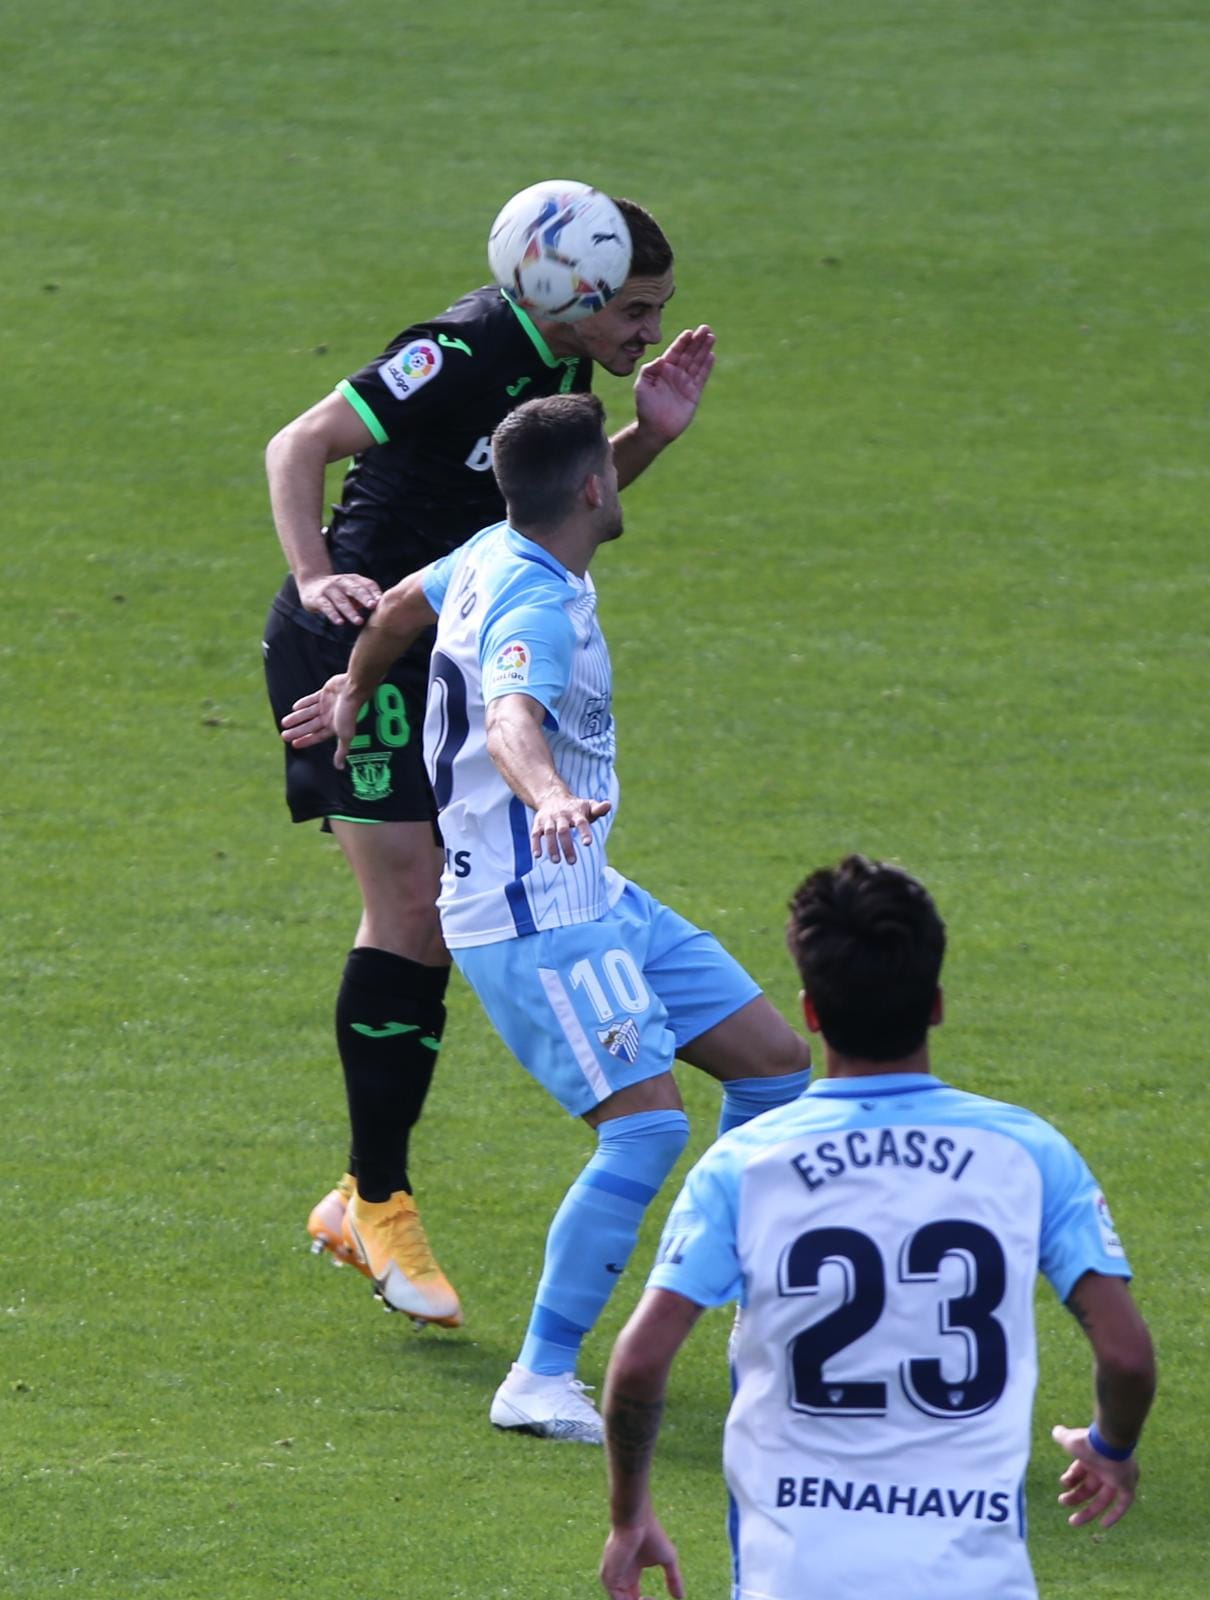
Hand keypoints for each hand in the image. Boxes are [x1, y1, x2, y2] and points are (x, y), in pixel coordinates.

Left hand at [279, 673, 361, 767]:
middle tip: (284, 735)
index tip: (294, 744)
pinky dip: (303, 703)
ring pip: (308, 713)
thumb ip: (342, 750)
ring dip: (296, 718)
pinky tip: (294, 707)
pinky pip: (312, 699)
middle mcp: (330, 716)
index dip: (305, 740)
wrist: (352, 690)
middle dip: (297, 731)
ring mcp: (327, 705)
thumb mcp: (345, 735)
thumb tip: (340, 767)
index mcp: (334, 727)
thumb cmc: (349, 713)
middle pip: (310, 726)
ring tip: (284, 722)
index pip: (317, 736)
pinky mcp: (325, 693)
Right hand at [297, 572, 381, 625]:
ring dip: (350, 611)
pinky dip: (333, 614)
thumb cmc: (339, 591)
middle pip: (355, 589)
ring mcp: (329, 589)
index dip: (374, 592)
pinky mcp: (318, 598)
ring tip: (358, 621)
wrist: (311, 584)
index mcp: (353, 579)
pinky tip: (340, 622)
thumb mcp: (352, 591)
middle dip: (364, 597)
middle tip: (372, 606)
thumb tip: (385, 608)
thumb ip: (366, 597)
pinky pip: (326, 607)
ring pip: (341, 600)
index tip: (381, 602)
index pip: (367, 584)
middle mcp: (341, 582)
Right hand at [531, 792, 611, 863]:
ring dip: (552, 847)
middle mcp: (561, 816)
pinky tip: (537, 855)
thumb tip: (608, 805)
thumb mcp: (588, 806)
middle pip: (563, 830)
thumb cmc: (576, 808)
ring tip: (556, 861)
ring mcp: (549, 820)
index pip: (581, 822)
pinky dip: (535, 844)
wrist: (552, 797)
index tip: (587, 843)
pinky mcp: (538, 824)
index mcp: (575, 813)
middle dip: (567, 846)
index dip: (584, 832)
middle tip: (572, 862)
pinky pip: (535, 834)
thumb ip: (598, 809)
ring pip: (549, 832)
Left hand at [600, 1514, 682, 1599]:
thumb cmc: (652, 1534)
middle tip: (654, 1599)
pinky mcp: (609, 1580)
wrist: (637, 1520)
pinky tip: (644, 1598)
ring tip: (650, 1598)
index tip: (657, 1598)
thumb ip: (673, 1579)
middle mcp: (619, 1579)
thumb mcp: (668, 1559)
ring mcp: (612, 1580)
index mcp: (630, 1575)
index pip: (634, 1598)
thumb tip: (681, 1598)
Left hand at [633, 325, 715, 444]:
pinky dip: (707, 366)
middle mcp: (676, 374)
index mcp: (663, 370)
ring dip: (704, 350)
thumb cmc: (645, 408)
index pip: (675, 351)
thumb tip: (661, 359)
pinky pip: (702, 377)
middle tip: (705, 328)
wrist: (655, 430)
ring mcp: (686, 383)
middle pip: (689, 353)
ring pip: (697, 362)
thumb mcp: (642, 386)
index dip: (682, 342)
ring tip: (711, 337)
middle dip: (697, 341)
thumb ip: (649, 370)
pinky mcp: (694, 393)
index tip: (689, 332)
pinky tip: (711, 355)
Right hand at [1051, 1424, 1139, 1529]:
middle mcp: (1105, 1469)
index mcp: (1092, 1458)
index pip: (1081, 1472)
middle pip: (1090, 1488)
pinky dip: (1114, 1515)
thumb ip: (1062, 1436)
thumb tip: (1056, 1431)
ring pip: (1103, 1500)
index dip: (1071, 1479)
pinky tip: (1103, 1525)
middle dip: (1075, 1497)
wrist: (1109, 1441)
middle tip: (1062, 1503)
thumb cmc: (1088, 1442)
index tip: (1063, 1483)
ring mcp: (1117, 1478)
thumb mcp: (1069, 1440)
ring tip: (1072, 1521)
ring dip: (1088, 1511)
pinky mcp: (1128, 1486)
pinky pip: (1123, 1504)